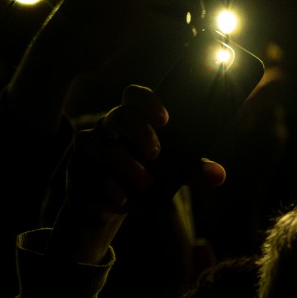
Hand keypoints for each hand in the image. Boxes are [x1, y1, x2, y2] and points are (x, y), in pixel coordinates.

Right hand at [50, 85, 224, 264]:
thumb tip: (218, 175)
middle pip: (119, 115)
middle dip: (138, 132)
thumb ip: (193, 170)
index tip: (165, 119)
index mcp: (132, 117)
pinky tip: (124, 201)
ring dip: (127, 167)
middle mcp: (108, 126)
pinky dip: (112, 191)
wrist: (110, 201)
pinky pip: (94, 177)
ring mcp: (90, 147)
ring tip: (146, 186)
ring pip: (103, 148)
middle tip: (155, 153)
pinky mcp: (78, 170)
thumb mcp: (172, 171)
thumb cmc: (145, 173)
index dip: (148, 102)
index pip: (134, 95)